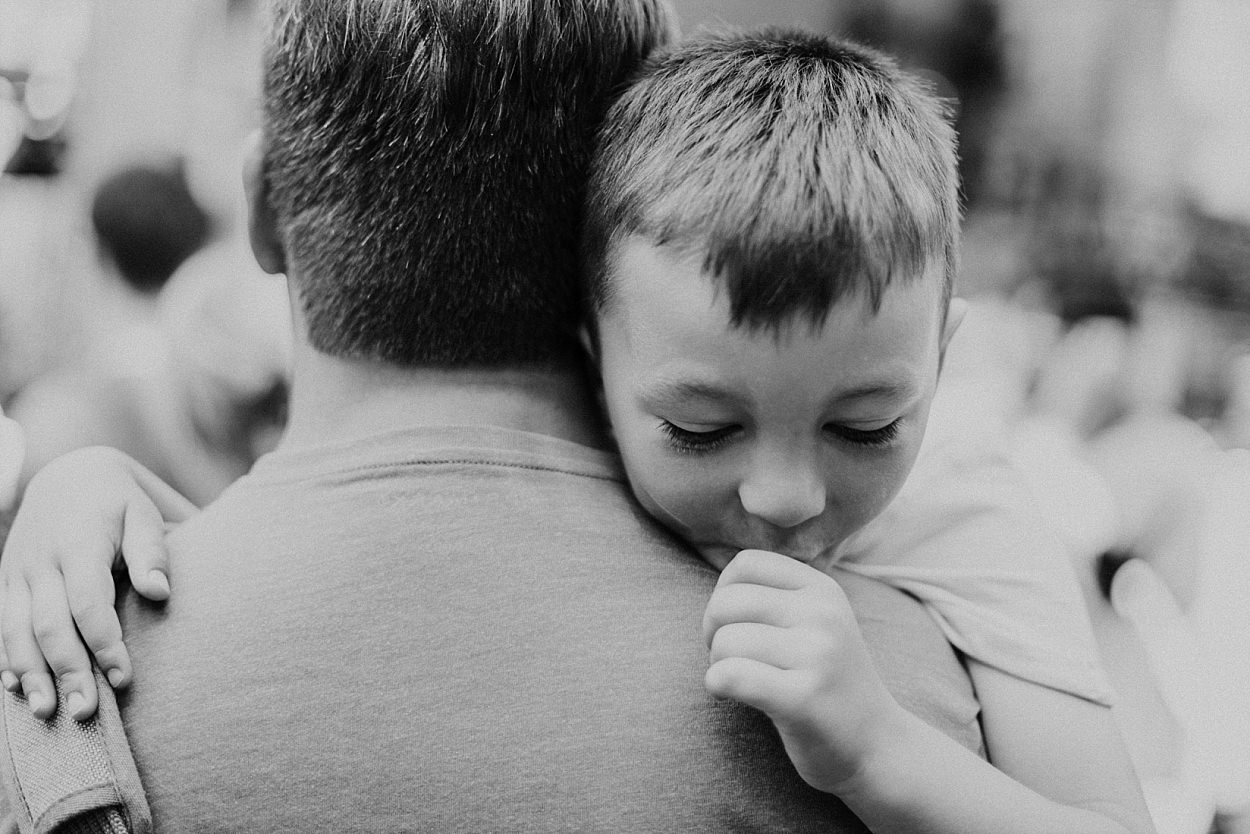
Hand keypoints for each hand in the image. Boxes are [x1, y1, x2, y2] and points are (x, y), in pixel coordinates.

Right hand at [0, 447, 194, 720]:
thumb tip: (161, 593)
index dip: (104, 642)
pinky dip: (6, 659)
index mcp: (78, 543)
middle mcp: (40, 562)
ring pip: (17, 632)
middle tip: (86, 711)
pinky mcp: (5, 584)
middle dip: (67, 670)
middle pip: (50, 625)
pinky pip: (0, 627)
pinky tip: (17, 690)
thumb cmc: (118, 502)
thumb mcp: (142, 514)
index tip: (125, 679)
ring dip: (31, 675)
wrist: (66, 476)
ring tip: (49, 713)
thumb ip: (152, 551)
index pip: (89, 601)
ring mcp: (17, 574)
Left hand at [702, 549, 901, 793]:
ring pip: (725, 641)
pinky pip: (731, 676)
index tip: (738, 624)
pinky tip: (728, 695)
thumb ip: (775, 596)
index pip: (746, 564)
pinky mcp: (802, 698)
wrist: (876, 744)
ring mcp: (817, 656)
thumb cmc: (827, 681)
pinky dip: (716, 684)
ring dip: (717, 664)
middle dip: (712, 632)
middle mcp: (823, 615)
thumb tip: (719, 585)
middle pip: (726, 602)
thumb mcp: (816, 622)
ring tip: (741, 679)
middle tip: (732, 658)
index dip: (724, 593)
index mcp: (822, 590)